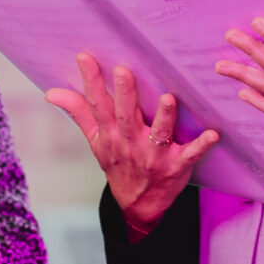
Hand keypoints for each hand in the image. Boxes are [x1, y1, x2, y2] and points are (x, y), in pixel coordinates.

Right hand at [46, 52, 218, 233]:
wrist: (139, 205)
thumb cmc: (118, 163)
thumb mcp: (95, 141)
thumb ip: (78, 112)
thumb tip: (51, 92)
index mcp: (110, 135)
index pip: (97, 105)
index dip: (91, 82)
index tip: (85, 57)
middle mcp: (131, 143)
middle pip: (126, 116)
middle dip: (125, 94)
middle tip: (124, 71)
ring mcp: (154, 156)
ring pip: (159, 134)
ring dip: (164, 117)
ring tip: (169, 99)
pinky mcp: (177, 166)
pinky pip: (191, 155)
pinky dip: (201, 145)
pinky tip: (213, 134)